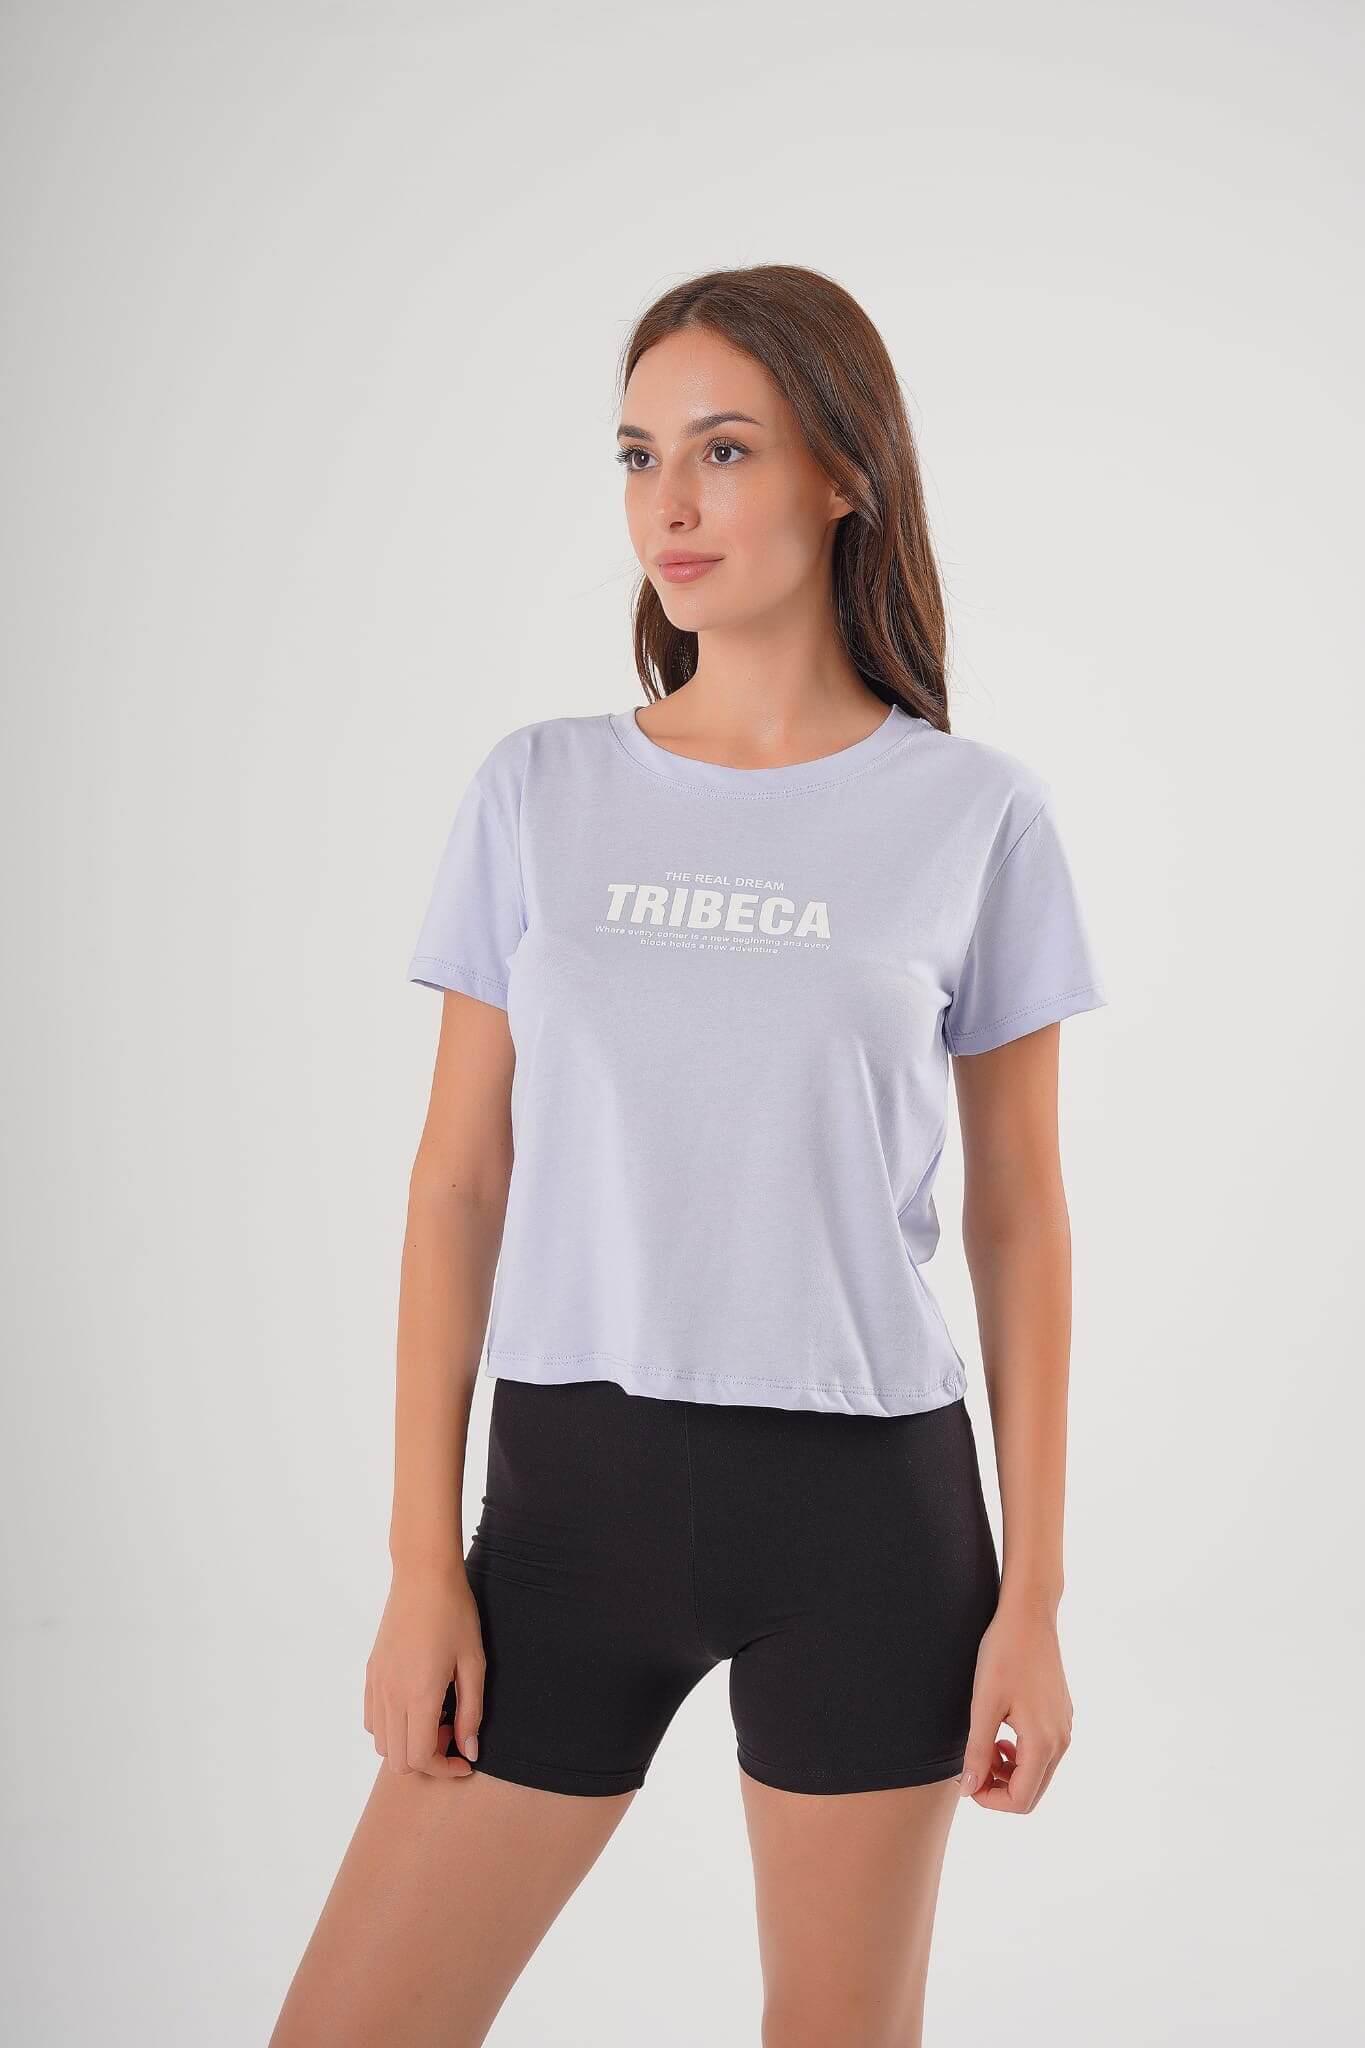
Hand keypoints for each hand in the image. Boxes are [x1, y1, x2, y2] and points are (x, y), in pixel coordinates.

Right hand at [364, 1563, 485, 1778]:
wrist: (423, 1576)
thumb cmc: (455, 1614)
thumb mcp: (474, 1663)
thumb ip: (472, 1712)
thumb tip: (469, 1751)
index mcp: (419, 1695)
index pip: (421, 1758)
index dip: (445, 1769)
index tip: (465, 1758)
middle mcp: (391, 1695)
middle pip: (398, 1760)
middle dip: (428, 1760)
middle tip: (453, 1732)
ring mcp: (377, 1684)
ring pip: (382, 1743)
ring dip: (408, 1744)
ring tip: (436, 1716)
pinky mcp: (371, 1673)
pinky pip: (372, 1719)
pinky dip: (392, 1727)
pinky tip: (416, 1704)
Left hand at [956, 1600, 1072, 1812]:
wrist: (1029, 1615)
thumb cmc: (1004, 1655)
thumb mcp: (984, 1705)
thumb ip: (978, 1751)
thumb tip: (970, 1790)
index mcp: (1043, 1743)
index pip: (1020, 1800)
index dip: (990, 1800)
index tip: (967, 1779)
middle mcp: (1061, 1741)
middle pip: (1032, 1792)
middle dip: (1000, 1788)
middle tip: (974, 1764)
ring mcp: (1064, 1727)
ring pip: (1038, 1773)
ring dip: (1010, 1771)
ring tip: (985, 1746)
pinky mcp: (1062, 1715)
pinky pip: (1043, 1751)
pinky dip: (1021, 1754)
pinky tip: (1001, 1731)